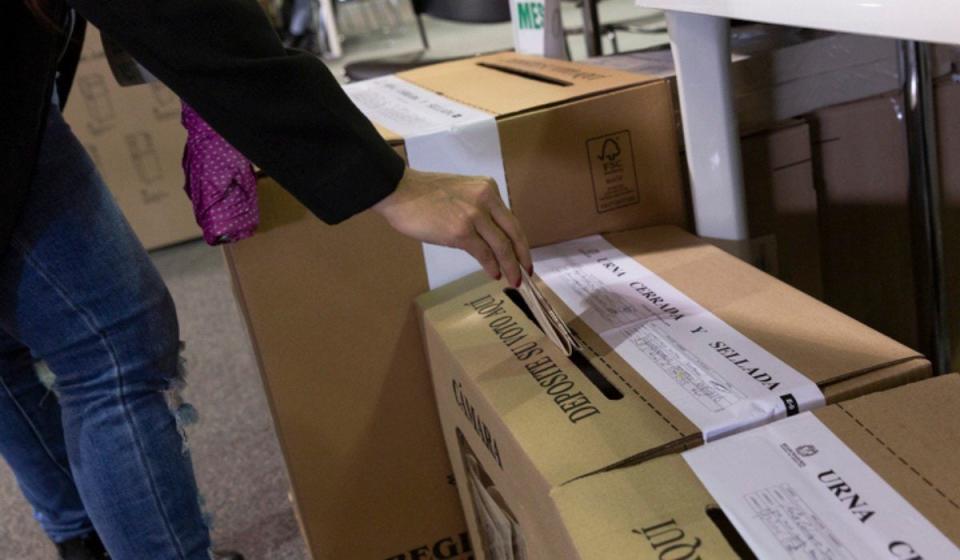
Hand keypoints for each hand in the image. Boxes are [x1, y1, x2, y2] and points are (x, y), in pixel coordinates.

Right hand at [372, 168, 532, 286]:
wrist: (400, 191)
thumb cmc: (423, 194)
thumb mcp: (461, 193)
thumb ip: (478, 209)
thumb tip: (488, 237)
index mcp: (487, 189)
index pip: (511, 219)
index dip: (520, 242)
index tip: (523, 256)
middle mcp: (485, 200)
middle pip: (513, 233)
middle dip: (521, 257)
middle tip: (526, 274)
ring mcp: (474, 216)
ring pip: (502, 246)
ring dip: (509, 266)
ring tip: (512, 280)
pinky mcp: (460, 232)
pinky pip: (483, 253)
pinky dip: (491, 266)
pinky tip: (493, 274)